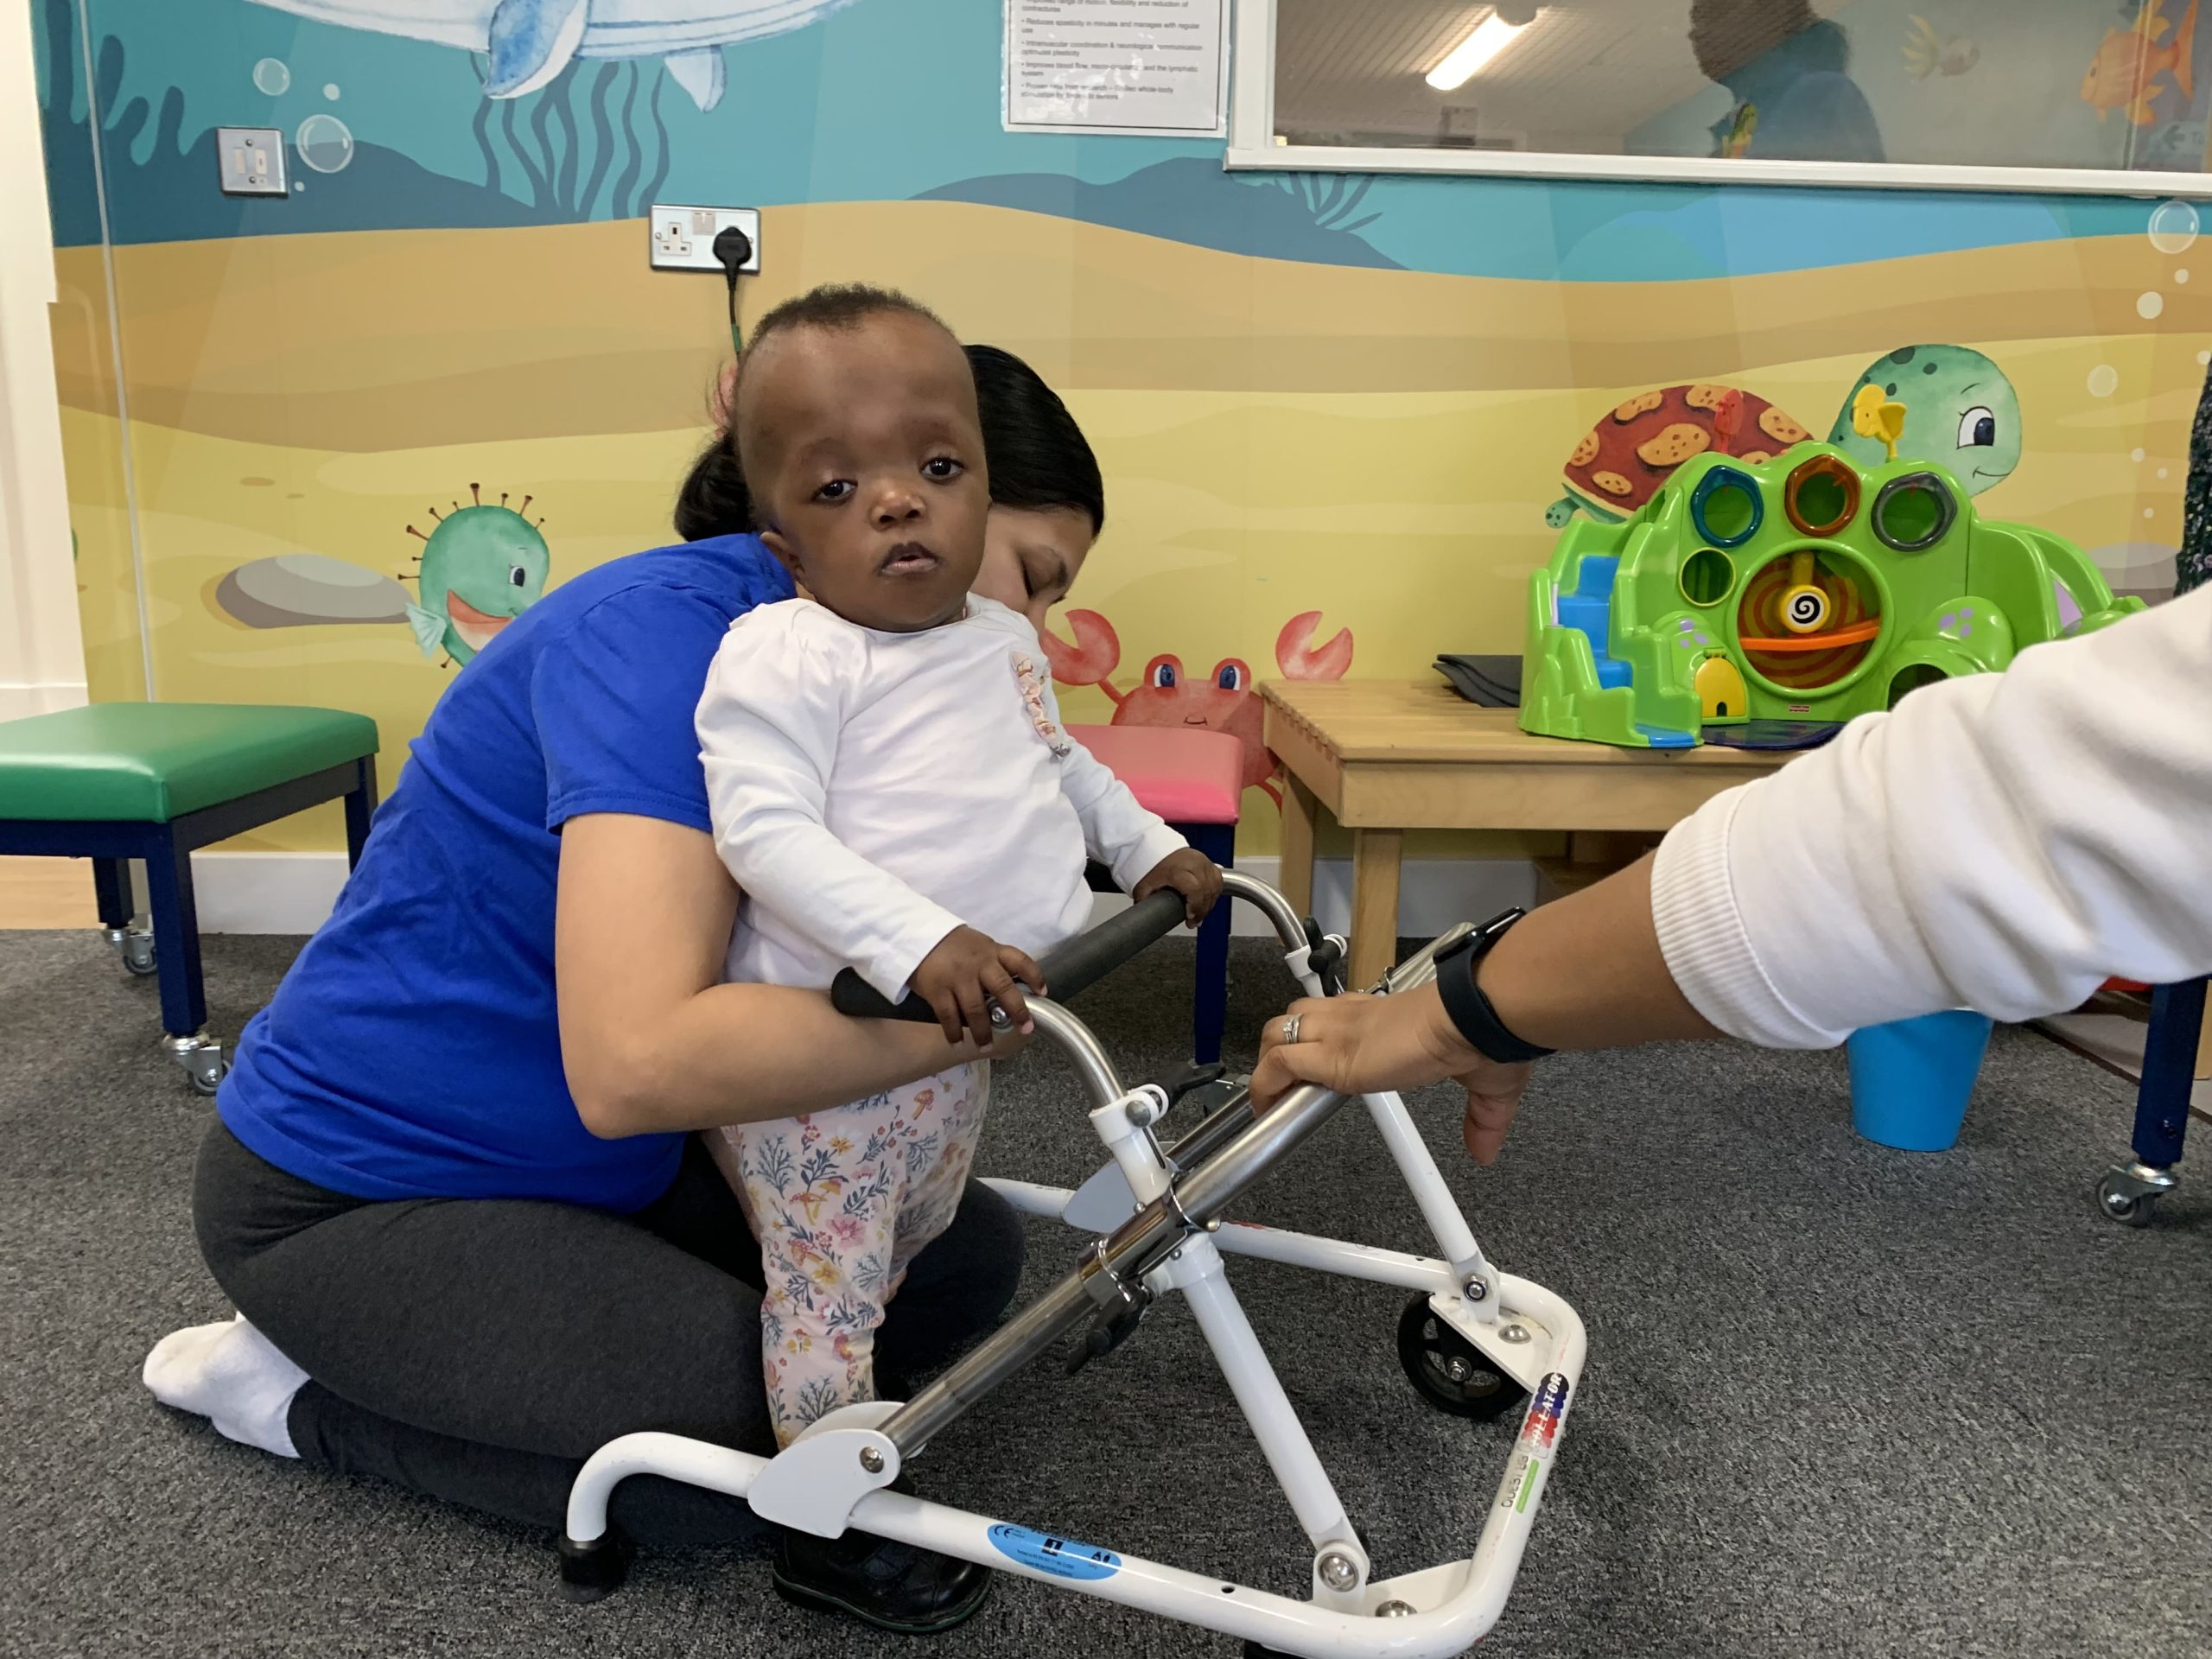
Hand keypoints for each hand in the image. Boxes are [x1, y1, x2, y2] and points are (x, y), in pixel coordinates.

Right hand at [910, 926, 1045, 1049]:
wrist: (916, 935)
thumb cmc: (951, 944)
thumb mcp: (978, 945)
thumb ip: (993, 962)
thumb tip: (1010, 989)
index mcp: (992, 950)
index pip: (1020, 960)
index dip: (1034, 976)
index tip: (1042, 992)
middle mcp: (979, 963)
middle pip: (1003, 988)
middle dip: (1017, 1011)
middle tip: (1025, 1028)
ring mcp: (958, 977)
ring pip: (976, 1009)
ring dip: (983, 1031)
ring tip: (986, 1045)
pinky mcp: (938, 989)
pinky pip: (949, 1016)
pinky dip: (954, 1032)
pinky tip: (957, 1041)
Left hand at [1133, 847, 1222, 926]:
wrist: (1155, 845)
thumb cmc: (1151, 863)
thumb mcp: (1144, 886)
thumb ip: (1147, 903)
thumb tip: (1147, 919)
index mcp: (1178, 869)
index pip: (1195, 890)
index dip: (1196, 907)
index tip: (1190, 918)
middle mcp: (1193, 863)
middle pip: (1207, 891)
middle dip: (1202, 910)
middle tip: (1194, 922)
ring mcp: (1203, 861)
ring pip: (1215, 886)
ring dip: (1210, 903)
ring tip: (1200, 914)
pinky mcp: (1207, 861)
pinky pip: (1217, 879)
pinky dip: (1214, 892)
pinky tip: (1207, 901)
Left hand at [1250, 985, 1533, 1165]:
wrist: (1470, 1020)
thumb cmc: (1477, 1036)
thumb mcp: (1482, 1083)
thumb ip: (1481, 1119)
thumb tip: (1485, 1151)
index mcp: (1378, 1017)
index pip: (1332, 1017)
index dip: (1318, 1037)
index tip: (1319, 1065)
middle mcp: (1350, 1018)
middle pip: (1293, 1018)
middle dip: (1280, 1046)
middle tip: (1284, 1084)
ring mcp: (1336, 1034)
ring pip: (1276, 1035)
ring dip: (1267, 1065)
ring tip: (1271, 1100)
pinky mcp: (1331, 1055)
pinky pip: (1279, 1064)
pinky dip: (1266, 1084)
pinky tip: (1267, 1106)